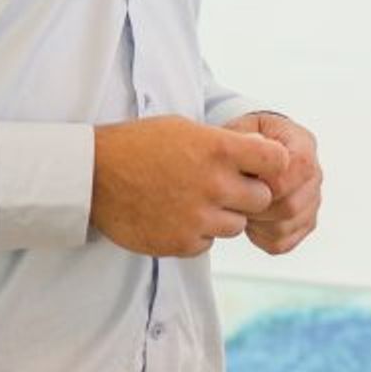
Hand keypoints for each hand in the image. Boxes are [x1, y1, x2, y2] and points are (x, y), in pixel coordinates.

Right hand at [90, 116, 289, 258]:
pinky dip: (198, 234)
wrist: (92, 175)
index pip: (277, 162)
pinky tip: (177, 216)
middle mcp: (214, 184)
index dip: (272, 165)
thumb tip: (264, 155)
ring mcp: (198, 217)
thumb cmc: (140, 145)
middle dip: (249, 194)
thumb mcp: (186, 128)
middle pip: (263, 199)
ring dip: (224, 216)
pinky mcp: (180, 242)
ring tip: (196, 201)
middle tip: (225, 187)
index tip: (259, 166)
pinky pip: (208, 243)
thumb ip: (226, 144)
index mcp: (218, 149)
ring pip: (237, 225)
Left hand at [225, 112, 322, 256]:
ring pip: (285, 228)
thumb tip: (255, 143)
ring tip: (242, 206)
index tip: (244, 179)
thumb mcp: (241, 127)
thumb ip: (244, 135)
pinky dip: (259, 236)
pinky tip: (252, 218)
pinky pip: (281, 243)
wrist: (253, 151)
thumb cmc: (246, 139)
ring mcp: (312, 202)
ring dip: (256, 222)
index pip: (299, 169)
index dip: (268, 180)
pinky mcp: (304, 224)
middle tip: (235, 198)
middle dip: (256, 206)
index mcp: (304, 144)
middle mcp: (314, 175)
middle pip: (291, 206)